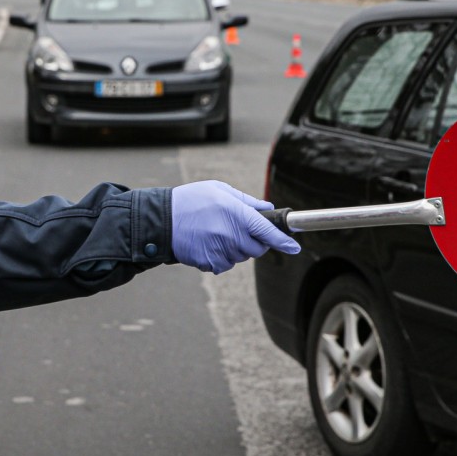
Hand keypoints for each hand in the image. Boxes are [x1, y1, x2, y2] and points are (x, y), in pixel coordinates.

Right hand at [171, 180, 300, 273]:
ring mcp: (220, 250)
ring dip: (235, 249)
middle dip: (254, 242)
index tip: (294, 247)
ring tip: (216, 233)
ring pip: (241, 257)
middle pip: (257, 249)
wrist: (161, 220)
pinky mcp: (209, 262)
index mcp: (236, 213)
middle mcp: (231, 234)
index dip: (283, 240)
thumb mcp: (219, 190)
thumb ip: (246, 201)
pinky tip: (208, 244)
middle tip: (238, 230)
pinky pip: (225, 265)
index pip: (266, 231)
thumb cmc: (191, 201)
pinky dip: (220, 257)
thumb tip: (267, 208)